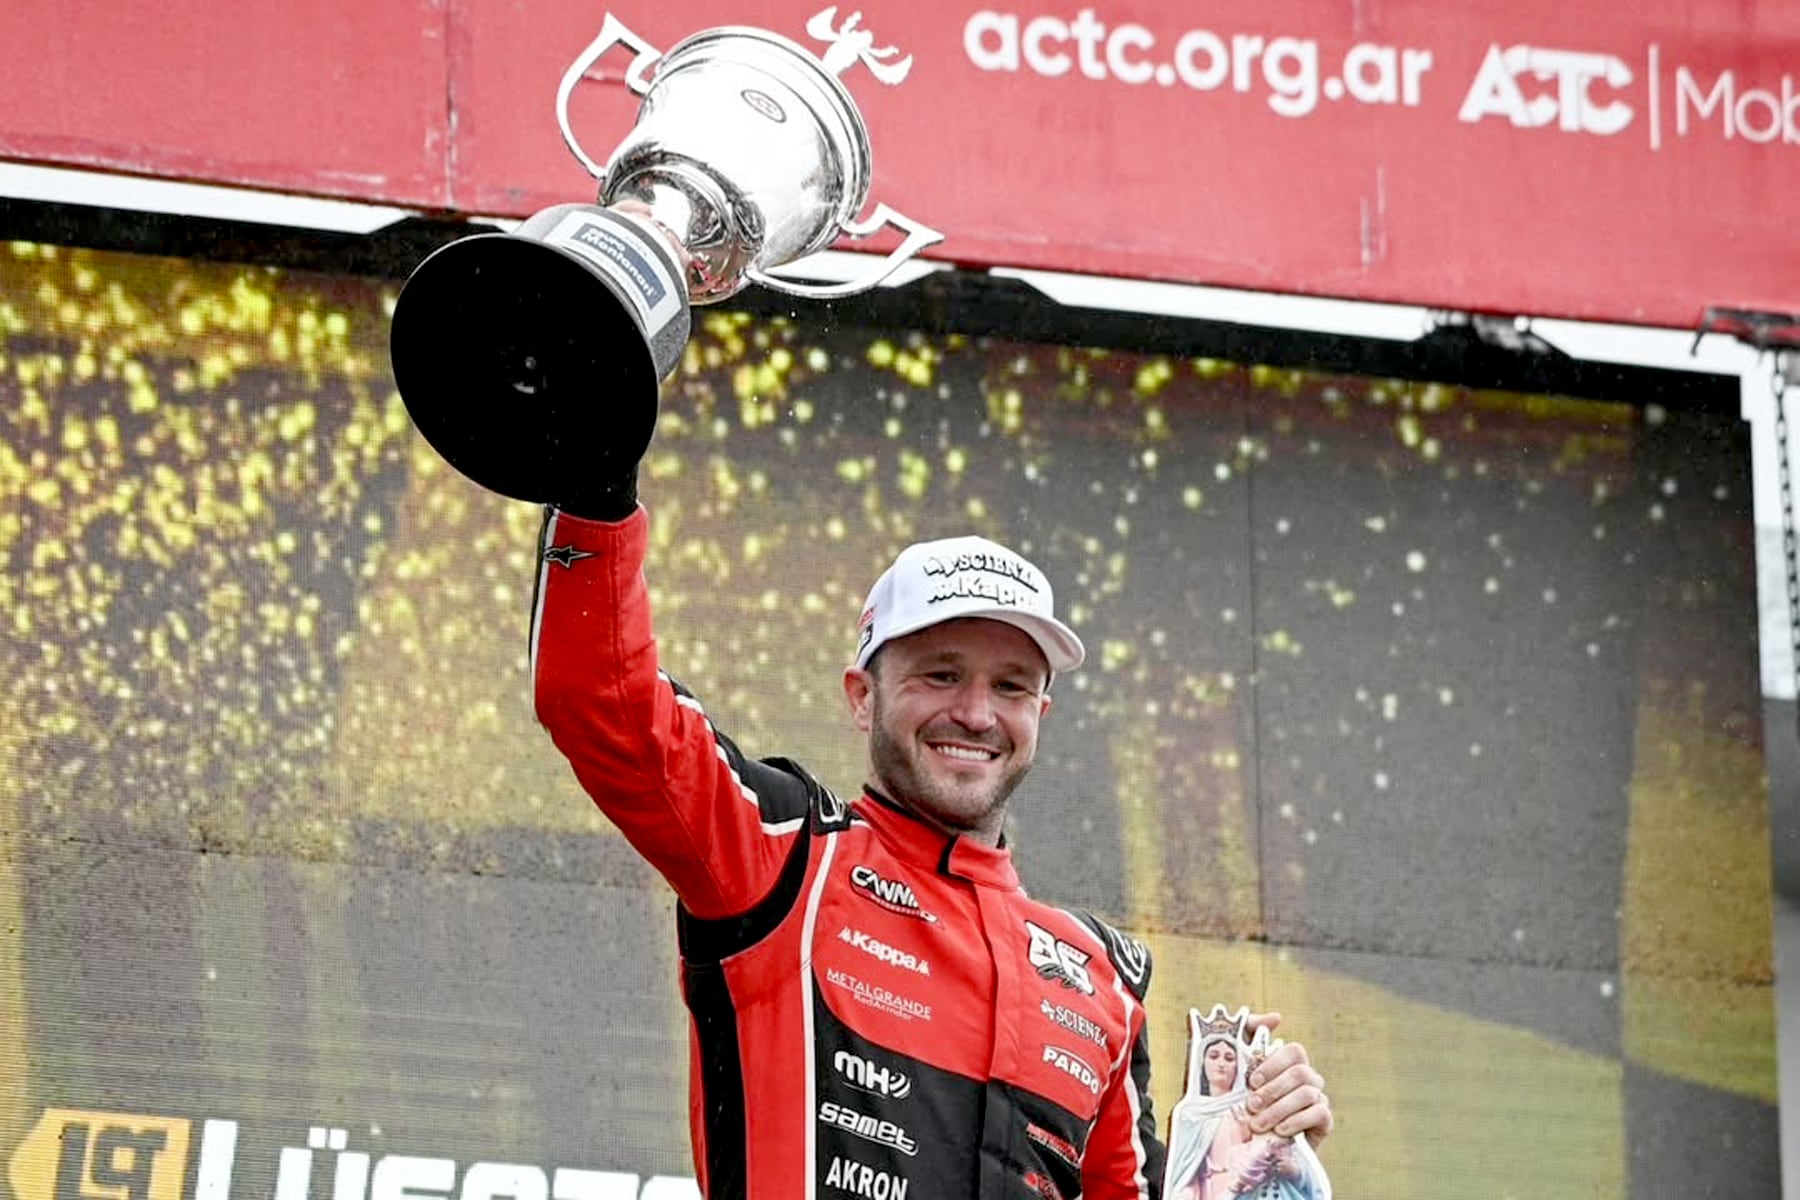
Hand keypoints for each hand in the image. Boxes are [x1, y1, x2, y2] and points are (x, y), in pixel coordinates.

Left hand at [1240, 1011, 1332, 1148]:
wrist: (1241, 1144)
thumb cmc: (1236, 1100)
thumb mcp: (1232, 1066)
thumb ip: (1248, 1032)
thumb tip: (1276, 1018)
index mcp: (1287, 1063)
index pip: (1294, 1051)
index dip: (1274, 1063)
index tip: (1252, 1080)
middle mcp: (1306, 1078)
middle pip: (1300, 1073)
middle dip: (1273, 1090)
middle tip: (1252, 1106)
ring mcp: (1317, 1099)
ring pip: (1308, 1094)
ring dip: (1280, 1109)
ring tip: (1259, 1124)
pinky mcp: (1323, 1122)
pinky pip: (1320, 1114)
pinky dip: (1297, 1121)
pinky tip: (1280, 1130)